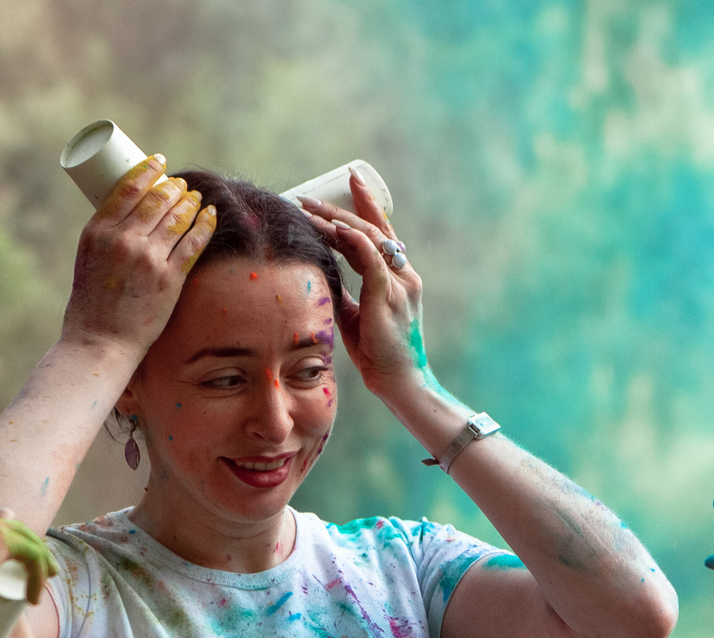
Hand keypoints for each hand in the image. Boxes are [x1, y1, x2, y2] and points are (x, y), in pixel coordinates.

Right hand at [60, 155, 216, 353]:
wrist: (100, 340)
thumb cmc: (91, 302)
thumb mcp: (89, 258)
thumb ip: (109, 237)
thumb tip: (133, 218)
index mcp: (98, 231)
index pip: (127, 189)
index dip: (147, 170)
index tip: (158, 162)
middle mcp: (123, 240)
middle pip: (156, 200)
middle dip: (173, 186)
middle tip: (181, 184)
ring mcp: (148, 259)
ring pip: (176, 218)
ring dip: (190, 202)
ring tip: (196, 196)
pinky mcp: (169, 279)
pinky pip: (193, 244)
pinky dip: (204, 225)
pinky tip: (210, 215)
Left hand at [298, 173, 428, 398]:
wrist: (400, 381)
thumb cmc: (378, 353)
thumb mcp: (357, 315)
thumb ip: (347, 292)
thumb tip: (321, 275)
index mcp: (399, 278)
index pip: (381, 233)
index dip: (366, 206)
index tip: (350, 180)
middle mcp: (404, 275)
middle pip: (373, 229)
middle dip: (341, 208)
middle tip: (311, 196)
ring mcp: (401, 284)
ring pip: (369, 238)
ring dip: (337, 221)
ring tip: (309, 210)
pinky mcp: (390, 296)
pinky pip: (371, 259)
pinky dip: (353, 240)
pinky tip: (336, 229)